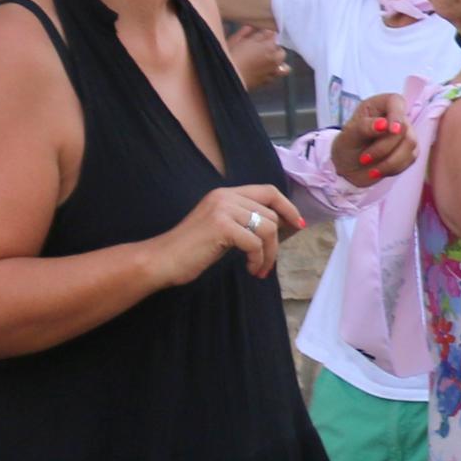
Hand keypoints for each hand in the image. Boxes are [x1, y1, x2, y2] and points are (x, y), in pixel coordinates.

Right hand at [161, 181, 302, 284]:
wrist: (162, 259)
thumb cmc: (191, 249)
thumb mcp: (222, 227)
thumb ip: (244, 220)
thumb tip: (279, 225)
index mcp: (225, 193)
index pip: (268, 191)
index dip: (288, 206)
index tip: (299, 224)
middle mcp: (225, 196)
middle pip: (271, 214)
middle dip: (276, 242)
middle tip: (267, 262)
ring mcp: (223, 209)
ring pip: (268, 229)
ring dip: (269, 254)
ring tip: (259, 268)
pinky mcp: (222, 226)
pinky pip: (256, 243)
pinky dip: (258, 260)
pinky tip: (251, 269)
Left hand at [330, 93, 413, 186]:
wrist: (348, 168)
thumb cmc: (346, 146)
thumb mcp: (348, 136)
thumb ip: (364, 127)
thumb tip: (384, 124)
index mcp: (378, 106)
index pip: (396, 102)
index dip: (396, 115)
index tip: (391, 130)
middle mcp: (395, 117)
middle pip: (404, 128)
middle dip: (384, 147)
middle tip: (364, 158)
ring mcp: (405, 134)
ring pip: (410, 144)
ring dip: (389, 161)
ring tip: (369, 167)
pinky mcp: (409, 151)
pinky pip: (410, 159)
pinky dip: (393, 168)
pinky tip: (378, 170)